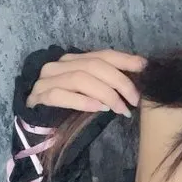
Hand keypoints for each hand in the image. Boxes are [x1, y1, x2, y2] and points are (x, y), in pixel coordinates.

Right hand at [25, 49, 145, 116]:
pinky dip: (82, 101)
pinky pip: (61, 95)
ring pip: (80, 79)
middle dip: (120, 82)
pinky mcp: (38, 97)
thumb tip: (137, 78)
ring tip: (121, 109)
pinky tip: (98, 108)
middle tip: (134, 100)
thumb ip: (107, 82)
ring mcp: (46, 80)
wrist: (38, 126)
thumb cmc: (69, 109)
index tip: (144, 68)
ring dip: (106, 94)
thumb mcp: (92, 92)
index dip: (125, 60)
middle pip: (94, 66)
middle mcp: (59, 65)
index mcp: (74, 60)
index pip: (103, 54)